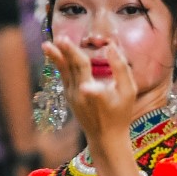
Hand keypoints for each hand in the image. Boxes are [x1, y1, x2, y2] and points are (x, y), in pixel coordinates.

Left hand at [43, 37, 138, 153]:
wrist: (105, 137)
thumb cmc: (121, 113)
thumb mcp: (129, 92)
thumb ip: (121, 69)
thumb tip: (111, 47)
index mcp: (96, 93)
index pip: (88, 77)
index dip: (82, 71)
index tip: (79, 72)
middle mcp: (80, 94)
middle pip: (72, 68)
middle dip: (67, 52)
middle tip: (61, 38)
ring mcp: (71, 95)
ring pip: (63, 71)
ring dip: (56, 56)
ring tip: (47, 45)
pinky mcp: (68, 96)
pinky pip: (63, 76)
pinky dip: (59, 63)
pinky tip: (55, 53)